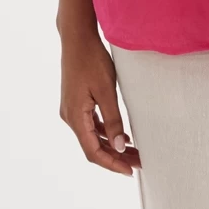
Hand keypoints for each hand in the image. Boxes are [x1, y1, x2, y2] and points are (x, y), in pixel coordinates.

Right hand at [60, 30, 141, 177]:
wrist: (77, 37)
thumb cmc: (91, 59)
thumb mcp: (106, 90)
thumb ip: (113, 120)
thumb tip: (120, 147)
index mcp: (75, 117)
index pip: (93, 152)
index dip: (112, 164)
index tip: (130, 171)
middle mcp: (70, 117)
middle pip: (93, 146)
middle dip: (116, 157)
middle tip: (139, 164)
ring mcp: (72, 109)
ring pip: (92, 136)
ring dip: (112, 145)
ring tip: (135, 152)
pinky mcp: (76, 102)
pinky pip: (91, 125)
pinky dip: (106, 132)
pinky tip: (122, 135)